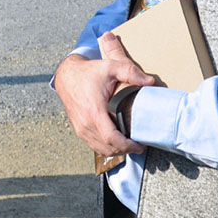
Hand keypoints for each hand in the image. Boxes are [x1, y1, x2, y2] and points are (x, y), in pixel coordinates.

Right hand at [54, 32, 154, 155]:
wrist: (66, 76)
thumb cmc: (88, 72)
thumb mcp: (110, 67)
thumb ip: (130, 72)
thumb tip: (150, 82)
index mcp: (94, 111)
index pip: (112, 139)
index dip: (128, 146)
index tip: (140, 145)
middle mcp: (85, 123)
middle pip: (108, 148)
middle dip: (126, 150)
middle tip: (139, 145)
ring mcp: (80, 128)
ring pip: (101, 149)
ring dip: (116, 150)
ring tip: (129, 144)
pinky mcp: (79, 129)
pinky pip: (94, 145)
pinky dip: (106, 147)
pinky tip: (115, 141)